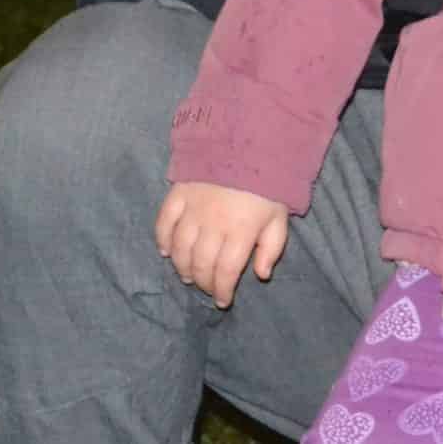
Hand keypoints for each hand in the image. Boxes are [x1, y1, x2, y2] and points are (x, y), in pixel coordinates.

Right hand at [154, 181, 289, 307]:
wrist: (250, 142)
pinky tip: (166, 252)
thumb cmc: (268, 184)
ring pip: (180, 248)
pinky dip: (162, 240)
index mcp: (241, 230)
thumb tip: (260, 275)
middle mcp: (213, 223)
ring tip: (188, 276)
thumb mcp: (279, 216)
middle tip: (207, 288)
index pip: (226, 271)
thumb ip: (272, 247)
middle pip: (201, 263)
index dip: (222, 291)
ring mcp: (193, 209)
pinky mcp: (178, 194)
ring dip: (182, 267)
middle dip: (203, 282)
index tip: (223, 301)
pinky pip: (164, 222)